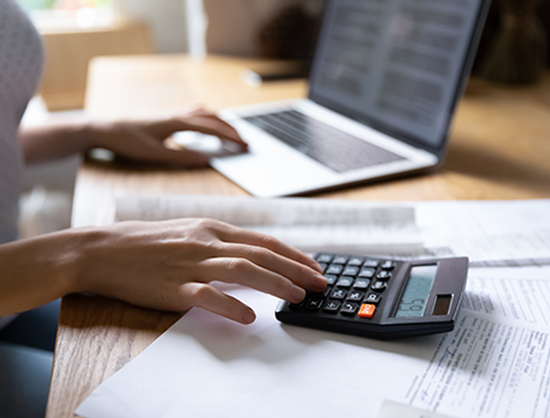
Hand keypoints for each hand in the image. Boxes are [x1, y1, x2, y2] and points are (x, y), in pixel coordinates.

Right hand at [74, 219, 325, 323]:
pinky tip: (249, 316)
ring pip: (243, 270)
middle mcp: (207, 242)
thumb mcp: (190, 232)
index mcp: (212, 229)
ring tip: (296, 296)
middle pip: (262, 254)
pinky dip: (231, 305)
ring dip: (274, 283)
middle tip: (319, 284)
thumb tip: (253, 256)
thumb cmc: (148, 243)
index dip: (293, 254)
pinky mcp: (173, 286)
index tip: (314, 267)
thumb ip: (221, 242)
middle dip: (295, 269)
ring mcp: (191, 263)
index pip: (263, 241)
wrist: (104, 249)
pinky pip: (207, 295)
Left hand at [89, 106, 246, 166]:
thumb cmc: (126, 142)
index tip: (244, 145)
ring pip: (204, 112)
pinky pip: (194, 112)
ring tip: (231, 133)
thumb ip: (182, 157)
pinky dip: (207, 117)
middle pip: (212, 117)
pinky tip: (206, 124)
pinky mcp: (166, 116)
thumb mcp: (155, 155)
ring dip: (220, 121)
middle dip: (231, 129)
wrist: (104, 129)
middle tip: (244, 142)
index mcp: (176, 123)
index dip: (230, 137)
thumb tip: (206, 159)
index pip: (211, 128)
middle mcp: (176, 114)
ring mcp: (171, 113)